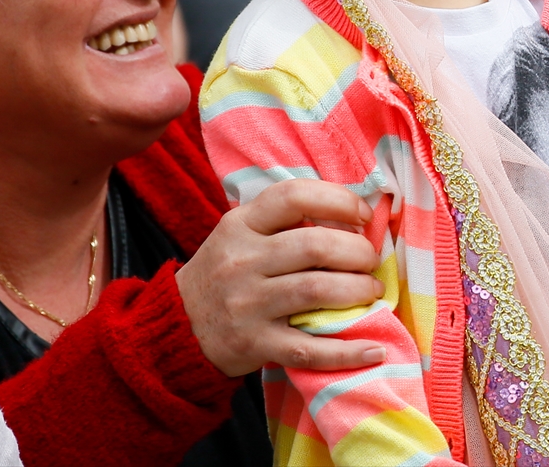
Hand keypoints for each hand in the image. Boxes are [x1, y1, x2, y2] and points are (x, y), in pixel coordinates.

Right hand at [176, 179, 386, 376]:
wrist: (175, 327)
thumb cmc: (224, 272)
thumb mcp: (240, 233)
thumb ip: (284, 221)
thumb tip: (352, 217)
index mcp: (241, 225)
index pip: (293, 196)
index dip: (338, 200)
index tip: (362, 214)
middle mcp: (242, 261)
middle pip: (315, 245)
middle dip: (357, 252)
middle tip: (370, 261)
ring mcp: (247, 304)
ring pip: (317, 290)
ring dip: (358, 290)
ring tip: (372, 292)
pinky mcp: (255, 344)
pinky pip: (309, 349)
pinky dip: (347, 351)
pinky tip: (374, 350)